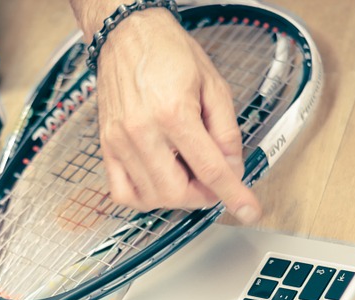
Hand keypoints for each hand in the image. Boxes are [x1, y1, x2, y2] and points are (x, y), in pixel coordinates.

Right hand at [93, 9, 261, 221]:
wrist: (127, 34)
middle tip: (213, 184)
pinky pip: (121, 192)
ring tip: (187, 177)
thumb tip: (232, 166)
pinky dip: (143, 198)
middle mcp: (142, 130)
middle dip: (201, 196)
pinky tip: (158, 183)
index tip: (247, 209)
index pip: (209, 168)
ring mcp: (120, 141)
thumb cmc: (167, 52)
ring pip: (150, 197)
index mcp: (173, 112)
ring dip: (175, 198)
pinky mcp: (106, 146)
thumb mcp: (213, 84)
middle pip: (176, 191)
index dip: (233, 194)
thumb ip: (226, 130)